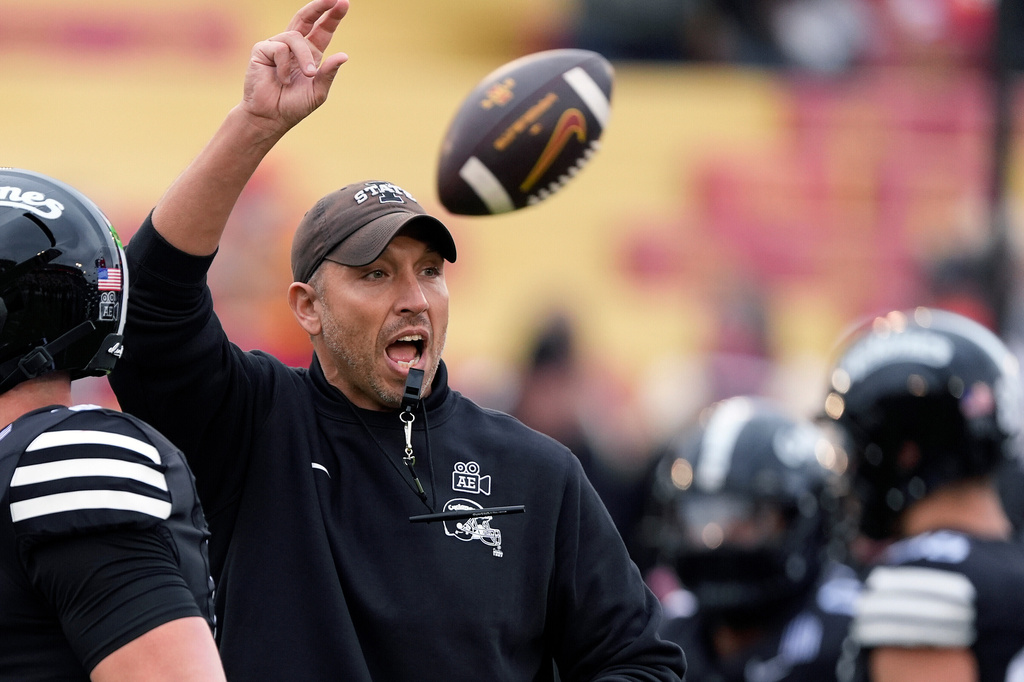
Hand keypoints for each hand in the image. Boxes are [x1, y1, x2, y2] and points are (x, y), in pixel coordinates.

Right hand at [242, 0, 349, 133]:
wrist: (270, 117)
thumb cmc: (293, 106)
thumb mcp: (318, 91)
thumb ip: (329, 73)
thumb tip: (344, 55)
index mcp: (310, 54)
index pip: (323, 30)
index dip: (332, 16)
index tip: (344, 2)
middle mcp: (294, 46)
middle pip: (306, 18)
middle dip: (320, 6)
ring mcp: (277, 45)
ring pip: (295, 38)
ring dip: (305, 57)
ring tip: (308, 75)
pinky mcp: (262, 49)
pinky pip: (280, 48)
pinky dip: (285, 66)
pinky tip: (282, 79)